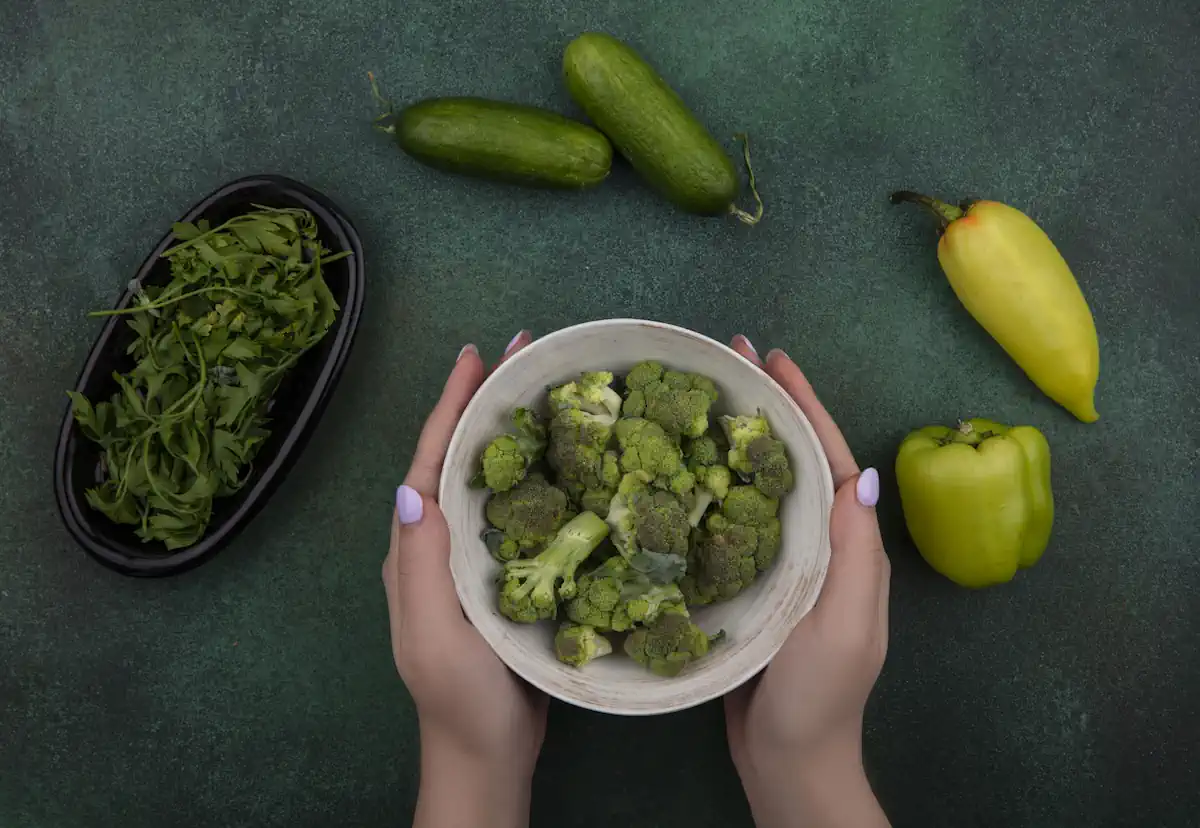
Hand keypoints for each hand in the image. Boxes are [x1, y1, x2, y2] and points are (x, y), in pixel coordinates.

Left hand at [383, 333, 546, 827]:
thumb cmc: (460, 699)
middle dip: (486, 401)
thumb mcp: (435, 633)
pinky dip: (542, 475)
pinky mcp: (508, 578)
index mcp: (418, 548)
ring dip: (514, 430)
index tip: (478, 354)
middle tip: (526, 353)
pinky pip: (522, 511)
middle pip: (461, 457)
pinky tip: (571, 461)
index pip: (432, 460)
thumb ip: (422, 563)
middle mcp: (441, 544)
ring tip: (549, 388)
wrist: (487, 756)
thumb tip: (412, 484)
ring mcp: (474, 561)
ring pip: (492, 479)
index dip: (452, 405)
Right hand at [723, 336, 890, 827]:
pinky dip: (711, 488)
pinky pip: (733, 524)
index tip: (774, 359)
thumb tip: (859, 476)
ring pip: (761, 487)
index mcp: (847, 550)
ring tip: (702, 398)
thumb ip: (854, 556)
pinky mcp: (750, 590)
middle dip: (770, 408)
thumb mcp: (844, 627)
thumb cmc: (817, 700)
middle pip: (794, 462)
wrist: (790, 765)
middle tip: (730, 360)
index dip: (804, 407)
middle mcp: (819, 549)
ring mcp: (784, 569)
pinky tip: (681, 472)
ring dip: (738, 439)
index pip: (829, 461)